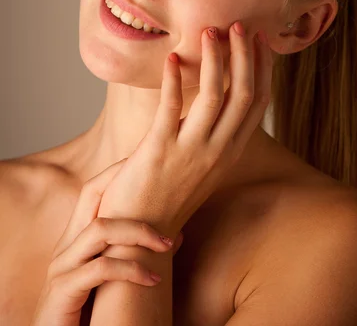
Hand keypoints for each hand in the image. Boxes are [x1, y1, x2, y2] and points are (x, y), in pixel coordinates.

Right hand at [30, 160, 182, 325]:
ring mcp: (61, 266)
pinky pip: (100, 270)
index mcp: (76, 238)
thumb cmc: (88, 310)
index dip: (118, 172)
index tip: (148, 163)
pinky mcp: (62, 291)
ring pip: (100, 229)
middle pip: (91, 194)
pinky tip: (154, 279)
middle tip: (162, 184)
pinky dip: (131, 270)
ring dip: (139, 232)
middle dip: (125, 182)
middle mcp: (66, 245)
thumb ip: (136, 253)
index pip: (93, 190)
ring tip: (167, 243)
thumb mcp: (113, 277)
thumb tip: (178, 232)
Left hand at [98, 22, 271, 238]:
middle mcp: (219, 150)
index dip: (263, 68)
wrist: (142, 229)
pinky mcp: (160, 150)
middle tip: (238, 25)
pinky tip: (173, 59)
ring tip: (209, 32)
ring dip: (216, 60)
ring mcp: (191, 150)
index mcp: (232, 150)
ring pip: (215, 96)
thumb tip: (220, 95)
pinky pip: (171, 107)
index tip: (261, 39)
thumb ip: (215, 132)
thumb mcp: (205, 163)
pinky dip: (174, 80)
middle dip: (244, 55)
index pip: (258, 102)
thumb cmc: (171, 190)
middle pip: (244, 94)